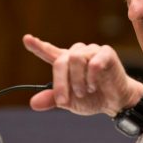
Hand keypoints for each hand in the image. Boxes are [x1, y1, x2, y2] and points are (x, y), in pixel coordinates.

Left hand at [22, 34, 142, 115]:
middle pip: (61, 61)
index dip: (37, 46)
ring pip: (76, 58)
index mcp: (67, 63)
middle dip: (60, 83)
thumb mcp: (70, 102)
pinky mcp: (106, 53)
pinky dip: (91, 77)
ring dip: (77, 80)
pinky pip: (94, 62)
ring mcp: (92, 52)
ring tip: (84, 91)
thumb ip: (53, 99)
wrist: (115, 102)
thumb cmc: (92, 98)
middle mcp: (78, 54)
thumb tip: (33, 103)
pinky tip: (94, 86)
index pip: (49, 52)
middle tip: (63, 101)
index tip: (26, 39)